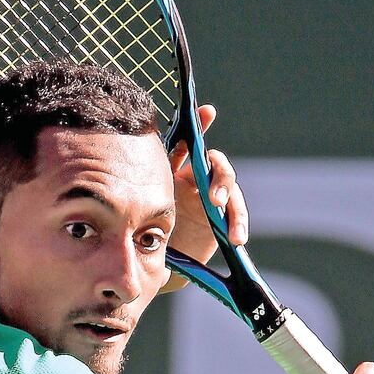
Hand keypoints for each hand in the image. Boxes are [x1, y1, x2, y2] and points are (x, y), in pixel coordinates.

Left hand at [160, 105, 248, 292]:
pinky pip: (235, 214)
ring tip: (231, 229)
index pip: (189, 144)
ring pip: (230, 189)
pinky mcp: (222, 216)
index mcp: (175, 171)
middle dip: (219, 178)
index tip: (206, 111)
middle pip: (216, 165)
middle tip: (213, 199)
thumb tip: (135, 169)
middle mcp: (196, 179)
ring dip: (232, 206)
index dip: (199, 125)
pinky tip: (238, 238)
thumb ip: (145, 187)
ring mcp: (211, 196)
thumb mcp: (143, 208)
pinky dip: (238, 223)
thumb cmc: (144, 230)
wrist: (153, 261)